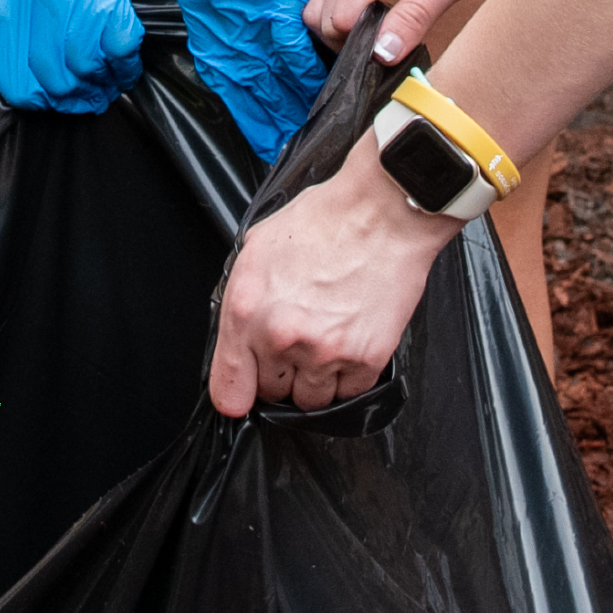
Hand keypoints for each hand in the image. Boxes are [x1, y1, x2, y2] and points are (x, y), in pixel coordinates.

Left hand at [208, 131, 442, 419]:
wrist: (382, 211)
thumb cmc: (325, 220)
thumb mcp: (258, 249)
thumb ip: (241, 299)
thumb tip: (237, 335)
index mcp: (247, 311)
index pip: (229, 387)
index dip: (236, 393)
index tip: (243, 393)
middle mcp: (282, 337)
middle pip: (272, 394)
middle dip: (280, 374)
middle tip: (296, 343)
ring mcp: (325, 352)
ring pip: (312, 401)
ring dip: (315, 380)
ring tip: (325, 343)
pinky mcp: (366, 357)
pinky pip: (350, 393)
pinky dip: (348, 377)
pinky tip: (350, 344)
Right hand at [313, 0, 547, 59]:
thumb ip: (415, 16)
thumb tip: (381, 54)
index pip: (339, 17)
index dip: (361, 46)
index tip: (392, 54)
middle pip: (321, 13)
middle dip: (348, 40)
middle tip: (389, 50)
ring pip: (323, 2)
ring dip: (347, 26)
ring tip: (386, 34)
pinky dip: (351, 10)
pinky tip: (380, 16)